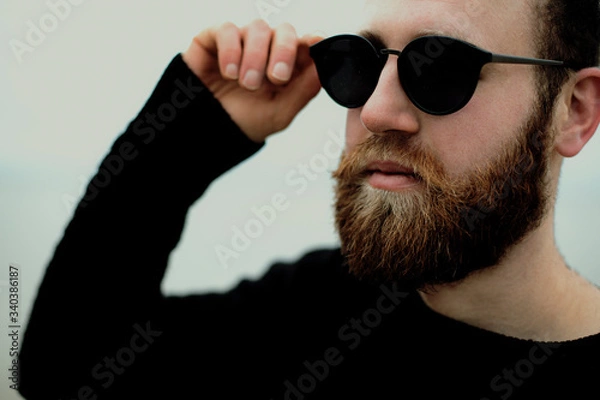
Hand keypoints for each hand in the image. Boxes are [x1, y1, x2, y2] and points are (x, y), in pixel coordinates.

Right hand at [182, 19, 322, 142]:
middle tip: (277, 78)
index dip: (313, 43)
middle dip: (284, 51)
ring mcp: (241, 42)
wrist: (206, 131)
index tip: (316, 46)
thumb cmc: (245, 122)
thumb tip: (326, 66)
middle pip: (285, 31)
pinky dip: (231, 50)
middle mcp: (266, 50)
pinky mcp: (214, 39)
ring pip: (258, 29)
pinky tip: (229, 73)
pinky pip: (228, 29)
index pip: (305, 44)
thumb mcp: (280, 113)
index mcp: (287, 66)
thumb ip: (304, 90)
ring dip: (256, 56)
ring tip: (247, 84)